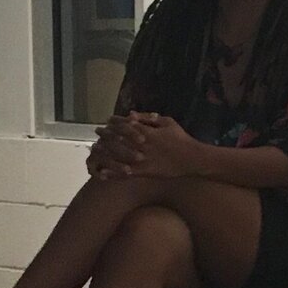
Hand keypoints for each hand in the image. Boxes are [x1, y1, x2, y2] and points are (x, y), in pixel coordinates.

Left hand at [91, 113, 205, 180]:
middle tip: (98, 132)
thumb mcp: (168, 122)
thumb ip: (148, 118)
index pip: (125, 125)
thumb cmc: (181, 139)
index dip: (114, 122)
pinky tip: (103, 172)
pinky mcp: (144, 172)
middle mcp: (142, 145)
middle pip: (118, 139)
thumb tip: (130, 114)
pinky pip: (125, 173)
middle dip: (106, 134)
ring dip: (105, 152)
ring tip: (96, 149)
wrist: (192, 159)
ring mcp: (142, 159)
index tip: (107, 121)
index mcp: (147, 132)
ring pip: (118, 155)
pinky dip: (113, 173)